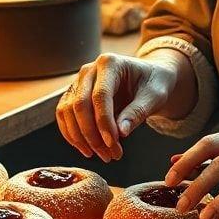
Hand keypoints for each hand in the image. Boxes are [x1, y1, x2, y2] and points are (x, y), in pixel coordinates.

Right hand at [56, 53, 179, 161]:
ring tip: (102, 155)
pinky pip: (64, 115)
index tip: (113, 143)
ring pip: (68, 112)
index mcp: (110, 63)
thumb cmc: (154, 84)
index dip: (104, 122)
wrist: (149, 79)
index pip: (100, 95)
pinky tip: (87, 149)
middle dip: (92, 135)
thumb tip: (120, 133)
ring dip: (81, 138)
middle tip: (109, 156)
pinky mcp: (73, 94)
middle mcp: (89, 70)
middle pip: (80, 104)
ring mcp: (78, 81)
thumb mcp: (154, 96)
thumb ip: (137, 112)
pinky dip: (72, 134)